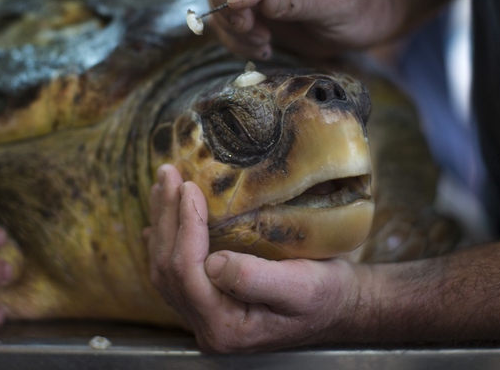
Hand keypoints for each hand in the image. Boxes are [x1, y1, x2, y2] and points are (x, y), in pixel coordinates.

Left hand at [146, 164, 373, 352]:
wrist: (340, 306)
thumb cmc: (327, 296)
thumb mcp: (302, 287)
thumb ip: (255, 280)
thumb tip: (213, 262)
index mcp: (225, 327)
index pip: (187, 273)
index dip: (185, 227)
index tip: (188, 188)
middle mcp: (207, 326)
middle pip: (168, 268)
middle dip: (166, 217)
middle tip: (168, 174)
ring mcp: (203, 315)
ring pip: (165, 267)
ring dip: (163, 222)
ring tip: (163, 184)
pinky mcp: (207, 301)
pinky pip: (175, 270)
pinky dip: (166, 238)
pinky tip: (158, 219)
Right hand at [203, 0, 399, 60]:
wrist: (361, 19)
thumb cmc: (359, 6)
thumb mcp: (341, 4)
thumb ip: (301, 0)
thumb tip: (262, 1)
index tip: (241, 6)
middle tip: (244, 26)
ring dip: (228, 19)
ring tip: (262, 42)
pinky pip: (219, 8)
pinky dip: (231, 33)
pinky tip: (261, 45)